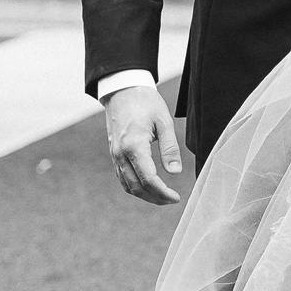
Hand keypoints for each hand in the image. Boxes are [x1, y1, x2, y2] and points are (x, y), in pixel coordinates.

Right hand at [106, 85, 184, 204]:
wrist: (122, 89)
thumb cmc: (145, 102)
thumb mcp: (164, 121)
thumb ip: (170, 148)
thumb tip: (175, 172)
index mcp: (134, 146)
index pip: (148, 179)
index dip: (163, 192)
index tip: (176, 197)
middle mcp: (121, 154)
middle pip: (136, 187)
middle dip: (154, 198)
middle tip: (171, 200)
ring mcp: (115, 155)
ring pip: (127, 185)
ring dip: (144, 195)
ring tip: (161, 197)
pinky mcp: (114, 153)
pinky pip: (122, 177)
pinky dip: (135, 186)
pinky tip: (148, 186)